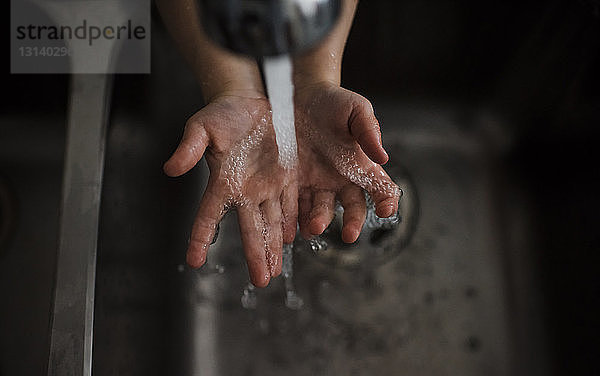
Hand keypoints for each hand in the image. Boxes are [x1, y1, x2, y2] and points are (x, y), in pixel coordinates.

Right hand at [163, 93, 297, 286]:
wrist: (250, 101)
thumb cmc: (222, 113)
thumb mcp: (202, 127)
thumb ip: (188, 147)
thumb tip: (170, 168)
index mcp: (222, 182)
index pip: (208, 217)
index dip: (200, 238)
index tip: (194, 261)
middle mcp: (245, 190)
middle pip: (249, 229)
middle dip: (255, 255)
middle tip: (260, 281)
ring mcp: (267, 185)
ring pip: (271, 222)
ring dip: (273, 247)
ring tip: (274, 270)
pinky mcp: (286, 176)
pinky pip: (289, 203)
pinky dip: (290, 222)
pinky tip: (290, 239)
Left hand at [294, 82, 400, 242]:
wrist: (300, 96)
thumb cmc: (334, 101)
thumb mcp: (356, 110)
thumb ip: (369, 130)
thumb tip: (382, 156)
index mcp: (362, 165)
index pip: (380, 188)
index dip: (386, 200)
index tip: (386, 210)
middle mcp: (341, 180)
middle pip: (353, 207)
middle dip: (353, 222)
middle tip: (349, 234)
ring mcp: (317, 184)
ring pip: (322, 210)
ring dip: (320, 221)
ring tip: (315, 228)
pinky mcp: (294, 183)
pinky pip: (296, 204)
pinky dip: (296, 217)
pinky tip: (293, 225)